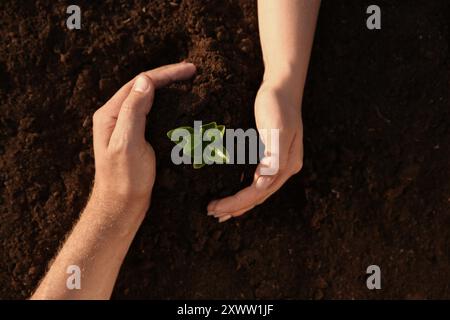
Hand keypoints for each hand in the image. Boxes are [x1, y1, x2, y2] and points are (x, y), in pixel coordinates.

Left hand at [91, 62, 195, 217]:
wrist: (120, 206)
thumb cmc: (124, 179)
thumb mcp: (127, 144)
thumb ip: (133, 111)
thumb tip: (145, 81)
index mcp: (110, 114)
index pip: (140, 83)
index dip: (166, 74)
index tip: (190, 70)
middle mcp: (115, 116)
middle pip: (143, 86)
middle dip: (168, 76)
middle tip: (192, 71)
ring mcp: (123, 126)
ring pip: (147, 98)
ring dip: (167, 88)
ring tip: (187, 83)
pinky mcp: (134, 136)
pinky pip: (150, 112)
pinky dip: (166, 103)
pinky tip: (178, 105)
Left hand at [208, 80, 303, 221]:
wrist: (283, 87)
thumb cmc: (278, 105)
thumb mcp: (277, 129)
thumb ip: (274, 158)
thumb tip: (264, 184)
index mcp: (288, 165)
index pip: (258, 192)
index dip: (236, 202)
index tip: (214, 207)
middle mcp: (285, 169)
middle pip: (258, 196)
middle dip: (235, 207)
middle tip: (211, 212)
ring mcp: (280, 164)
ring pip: (258, 192)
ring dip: (239, 203)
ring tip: (220, 211)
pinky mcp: (271, 156)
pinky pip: (256, 181)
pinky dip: (244, 190)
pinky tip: (234, 194)